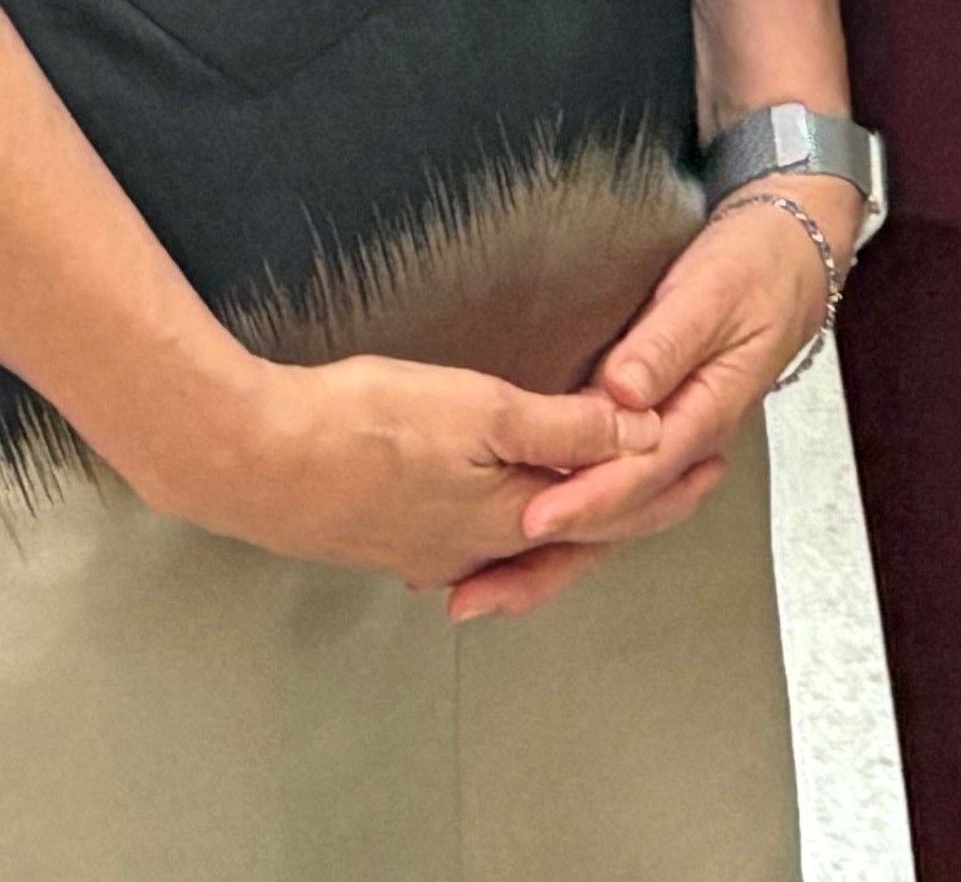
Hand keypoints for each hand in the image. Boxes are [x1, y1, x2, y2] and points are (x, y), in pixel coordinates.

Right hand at [117, 348, 655, 600]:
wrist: (250, 458)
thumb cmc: (363, 425)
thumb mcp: (480, 411)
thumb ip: (565, 428)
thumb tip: (641, 438)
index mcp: (507, 519)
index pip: (608, 511)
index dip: (663, 487)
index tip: (710, 466)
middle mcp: (470, 548)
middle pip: (568, 532)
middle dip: (625, 504)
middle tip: (676, 478)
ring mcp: (421, 550)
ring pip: (516, 538)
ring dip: (565, 516)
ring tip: (595, 493)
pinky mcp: (381, 537)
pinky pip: (467, 539)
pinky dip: (504, 523)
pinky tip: (497, 513)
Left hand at [444, 177, 862, 619]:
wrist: (791, 254)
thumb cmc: (755, 267)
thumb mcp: (713, 292)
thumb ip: (666, 342)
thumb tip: (622, 391)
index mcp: (707, 411)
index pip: (643, 471)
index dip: (588, 498)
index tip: (533, 518)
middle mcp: (686, 440)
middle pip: (622, 518)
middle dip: (551, 557)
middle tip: (484, 589)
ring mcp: (668, 442)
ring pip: (611, 518)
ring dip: (548, 557)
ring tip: (482, 590)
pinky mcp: (650, 432)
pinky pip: (606, 488)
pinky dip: (563, 522)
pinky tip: (517, 540)